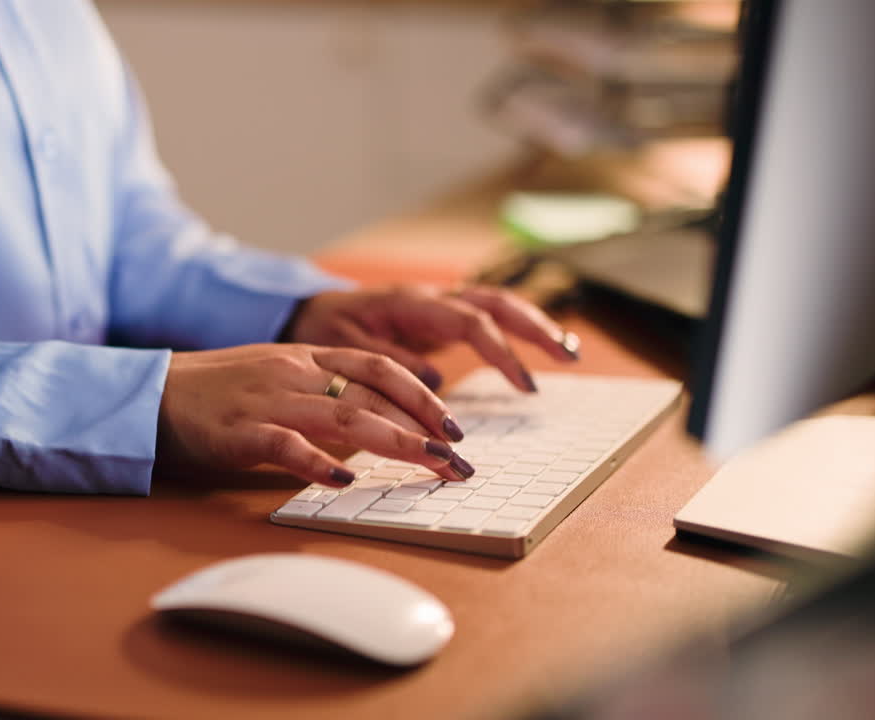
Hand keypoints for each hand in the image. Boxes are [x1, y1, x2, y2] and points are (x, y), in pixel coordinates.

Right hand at [157, 344, 474, 487]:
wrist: (156, 394)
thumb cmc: (223, 391)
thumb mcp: (281, 376)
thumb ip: (327, 390)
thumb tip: (381, 420)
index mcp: (308, 357)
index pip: (380, 368)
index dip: (423, 394)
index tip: (454, 425)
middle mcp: (296, 373)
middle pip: (374, 395)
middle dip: (425, 427)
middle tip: (459, 459)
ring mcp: (269, 401)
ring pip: (344, 416)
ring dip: (395, 443)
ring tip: (430, 466)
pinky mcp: (241, 432)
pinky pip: (286, 446)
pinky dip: (318, 463)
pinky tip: (344, 480)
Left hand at [283, 285, 579, 391]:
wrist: (307, 313)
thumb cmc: (322, 330)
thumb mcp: (345, 349)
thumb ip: (388, 364)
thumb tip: (433, 382)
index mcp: (410, 302)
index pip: (470, 320)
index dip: (501, 350)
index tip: (524, 383)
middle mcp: (430, 299)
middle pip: (495, 302)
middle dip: (535, 326)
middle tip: (567, 355)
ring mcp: (437, 307)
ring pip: (496, 305)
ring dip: (533, 324)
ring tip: (568, 351)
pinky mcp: (438, 321)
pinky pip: (484, 320)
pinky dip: (514, 331)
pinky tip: (538, 349)